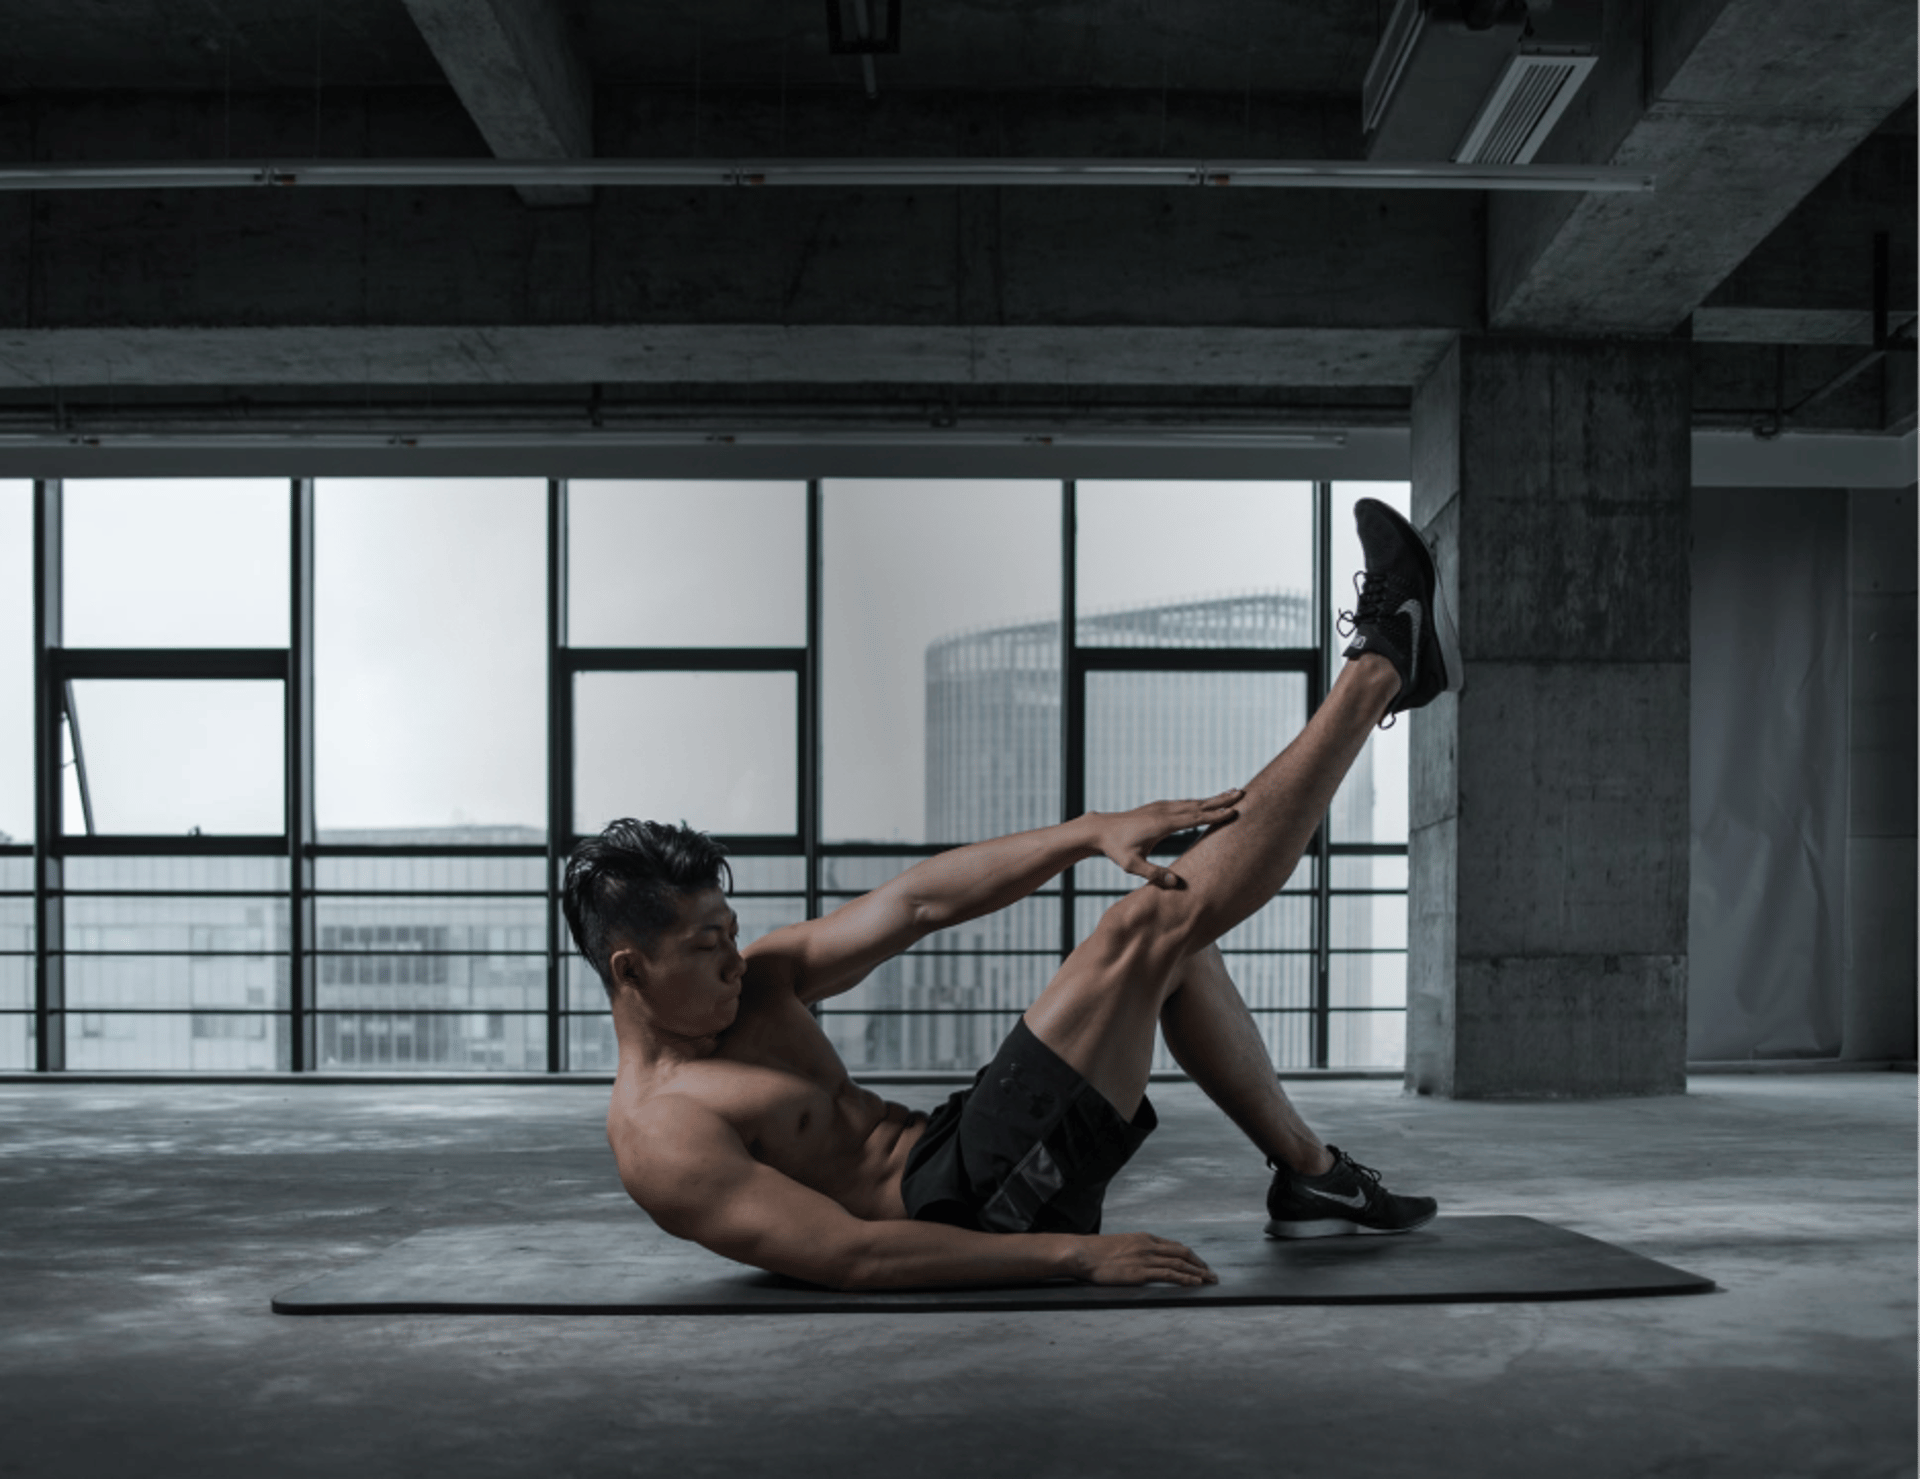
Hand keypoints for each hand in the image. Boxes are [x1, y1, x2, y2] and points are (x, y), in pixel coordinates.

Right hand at [1073, 1232, 1218, 1286]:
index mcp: (1145, 1238)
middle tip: (1212, 1274)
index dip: (1191, 1256)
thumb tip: (1143, 1260)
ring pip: (1180, 1264)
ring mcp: (1146, 1258)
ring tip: (1210, 1280)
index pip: (1175, 1246)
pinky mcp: (1141, 1273)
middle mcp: (1149, 1246)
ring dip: (1198, 1273)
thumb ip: (1136, 1250)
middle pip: (1183, 1253)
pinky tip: (1195, 1283)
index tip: (1200, 1264)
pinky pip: (1170, 1275)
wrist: (1083, 1254)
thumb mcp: (1121, 1245)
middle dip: (1200, 1264)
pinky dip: (1186, 1278)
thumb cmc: (1097, 1252)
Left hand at [1089, 790, 1242, 888]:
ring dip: (1213, 799)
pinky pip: (1184, 804)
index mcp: (1161, 824)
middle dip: (1221, 800)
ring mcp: (1161, 807)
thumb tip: (1175, 884)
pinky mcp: (1158, 807)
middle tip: (1243, 793)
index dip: (1214, 815)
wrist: (1100, 829)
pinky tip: (1207, 803)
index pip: (1194, 818)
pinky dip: (1199, 802)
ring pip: (1192, 802)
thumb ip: (1153, 874)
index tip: (1233, 811)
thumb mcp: (1132, 865)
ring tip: (1232, 794)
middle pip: (1198, 805)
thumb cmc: (1115, 849)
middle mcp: (1164, 811)